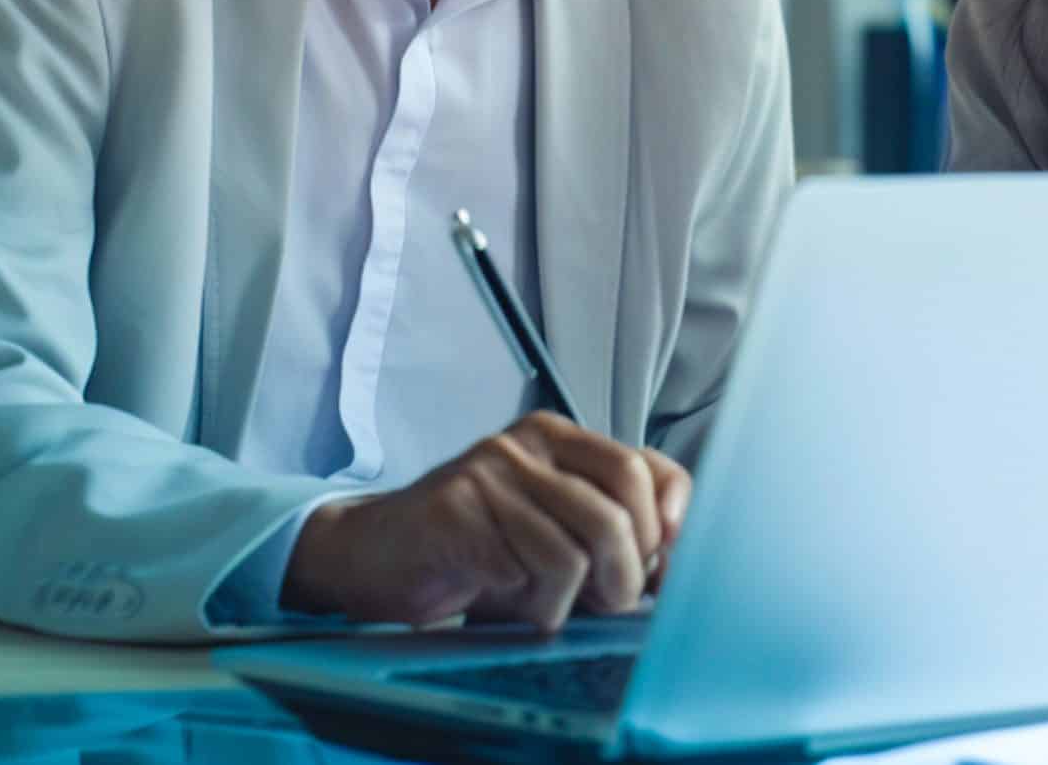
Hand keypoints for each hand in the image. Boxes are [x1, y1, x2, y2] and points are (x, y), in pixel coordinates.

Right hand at [281, 411, 691, 631]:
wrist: (375, 554)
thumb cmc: (473, 545)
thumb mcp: (547, 526)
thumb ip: (604, 526)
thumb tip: (671, 565)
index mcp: (556, 437)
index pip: (643, 466)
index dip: (669, 520)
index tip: (666, 562)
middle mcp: (526, 444)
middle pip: (619, 508)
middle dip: (629, 571)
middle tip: (613, 604)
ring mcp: (490, 473)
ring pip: (577, 550)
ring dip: (573, 602)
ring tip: (547, 611)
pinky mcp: (458, 511)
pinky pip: (527, 571)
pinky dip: (529, 605)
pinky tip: (506, 602)